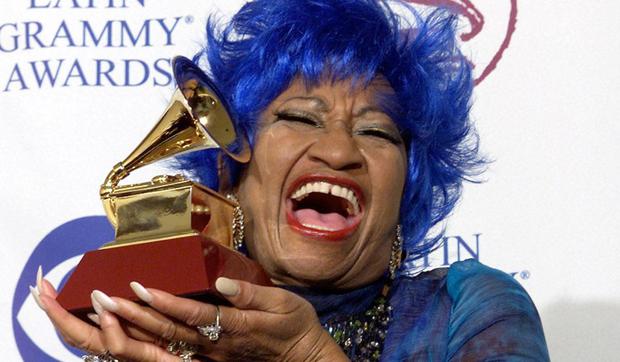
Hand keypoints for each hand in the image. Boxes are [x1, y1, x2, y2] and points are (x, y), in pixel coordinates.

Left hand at [30, 266, 347, 360]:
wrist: (302, 358)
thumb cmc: (295, 326)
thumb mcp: (283, 303)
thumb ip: (250, 294)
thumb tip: (221, 282)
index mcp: (234, 326)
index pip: (191, 314)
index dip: (164, 301)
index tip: (139, 286)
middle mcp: (216, 344)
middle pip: (168, 331)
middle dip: (134, 314)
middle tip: (104, 298)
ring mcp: (211, 355)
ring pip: (165, 345)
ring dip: (134, 329)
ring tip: (106, 313)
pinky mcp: (210, 359)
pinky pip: (172, 354)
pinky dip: (147, 345)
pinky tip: (128, 334)